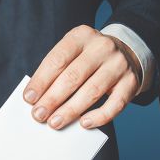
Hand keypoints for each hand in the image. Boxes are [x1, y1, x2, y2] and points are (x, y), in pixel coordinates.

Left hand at [23, 25, 141, 129]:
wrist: (126, 53)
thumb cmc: (89, 58)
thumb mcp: (73, 53)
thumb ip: (56, 70)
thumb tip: (37, 98)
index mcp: (81, 36)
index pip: (58, 59)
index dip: (41, 80)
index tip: (29, 98)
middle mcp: (102, 47)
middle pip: (73, 76)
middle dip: (53, 98)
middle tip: (38, 115)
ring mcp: (118, 64)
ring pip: (92, 90)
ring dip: (71, 110)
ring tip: (55, 122)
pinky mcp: (131, 82)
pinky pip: (115, 104)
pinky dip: (99, 116)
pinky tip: (84, 123)